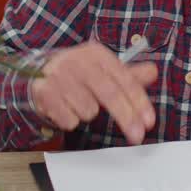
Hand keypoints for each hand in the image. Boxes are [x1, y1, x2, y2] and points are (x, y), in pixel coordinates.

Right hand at [30, 42, 157, 143]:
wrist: (38, 74)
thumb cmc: (78, 75)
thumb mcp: (103, 70)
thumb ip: (129, 75)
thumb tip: (153, 72)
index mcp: (96, 54)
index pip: (123, 79)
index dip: (138, 101)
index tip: (149, 121)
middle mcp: (78, 61)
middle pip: (109, 94)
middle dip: (126, 118)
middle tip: (137, 136)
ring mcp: (59, 76)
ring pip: (88, 111)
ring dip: (88, 114)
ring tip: (80, 103)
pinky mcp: (45, 92)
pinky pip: (69, 119)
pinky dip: (71, 120)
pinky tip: (66, 108)